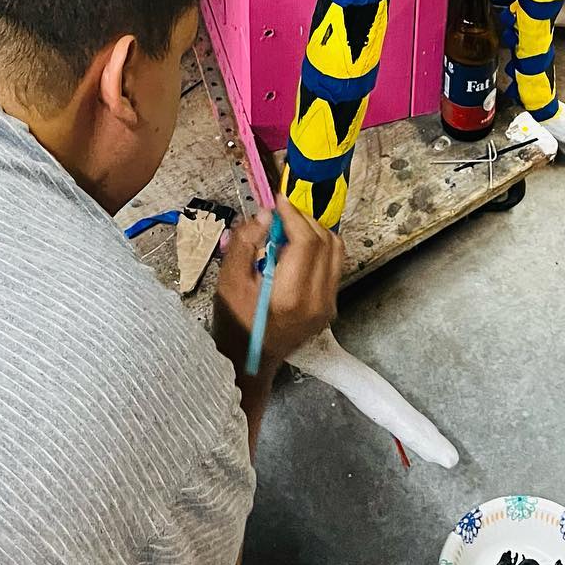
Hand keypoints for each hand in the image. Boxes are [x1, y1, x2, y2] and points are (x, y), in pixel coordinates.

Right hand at [215, 196, 343, 366]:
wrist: (247, 364)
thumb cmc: (234, 325)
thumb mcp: (228, 283)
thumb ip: (245, 244)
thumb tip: (266, 216)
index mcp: (292, 296)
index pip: (306, 242)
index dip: (294, 215)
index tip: (279, 201)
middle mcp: (318, 301)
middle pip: (325, 242)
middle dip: (304, 219)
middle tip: (282, 213)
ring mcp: (328, 306)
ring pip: (336, 251)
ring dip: (315, 231)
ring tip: (291, 227)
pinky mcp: (329, 307)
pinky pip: (334, 265)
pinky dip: (320, 248)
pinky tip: (298, 247)